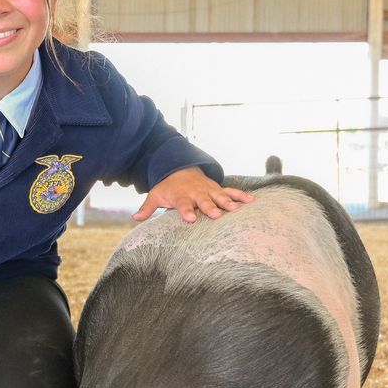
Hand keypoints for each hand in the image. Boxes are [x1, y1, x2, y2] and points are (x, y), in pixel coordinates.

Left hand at [132, 168, 253, 222]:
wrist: (180, 168)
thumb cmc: (168, 187)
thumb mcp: (156, 195)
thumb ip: (147, 207)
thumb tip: (135, 217)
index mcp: (181, 196)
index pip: (183, 205)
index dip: (187, 211)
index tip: (190, 219)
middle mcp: (196, 193)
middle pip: (204, 201)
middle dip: (210, 207)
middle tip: (216, 214)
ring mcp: (209, 190)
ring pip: (219, 196)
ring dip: (228, 202)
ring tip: (236, 209)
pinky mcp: (218, 189)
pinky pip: (231, 192)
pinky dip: (241, 196)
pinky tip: (251, 201)